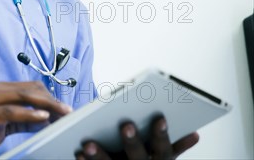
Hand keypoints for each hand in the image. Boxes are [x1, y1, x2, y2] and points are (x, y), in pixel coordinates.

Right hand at [0, 81, 71, 158]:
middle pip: (31, 89)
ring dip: (47, 104)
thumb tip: (41, 120)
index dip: (49, 96)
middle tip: (69, 110)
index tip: (63, 107)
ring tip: (63, 112)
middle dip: (52, 99)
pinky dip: (29, 113)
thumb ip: (17, 120)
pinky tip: (42, 117)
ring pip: (24, 96)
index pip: (29, 87)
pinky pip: (10, 111)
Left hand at [76, 116, 199, 159]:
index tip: (160, 118)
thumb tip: (195, 134)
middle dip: (132, 142)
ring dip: (100, 156)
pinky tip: (78, 154)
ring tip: (87, 144)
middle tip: (125, 124)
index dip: (162, 135)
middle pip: (138, 157)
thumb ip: (175, 146)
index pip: (164, 149)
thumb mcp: (164, 159)